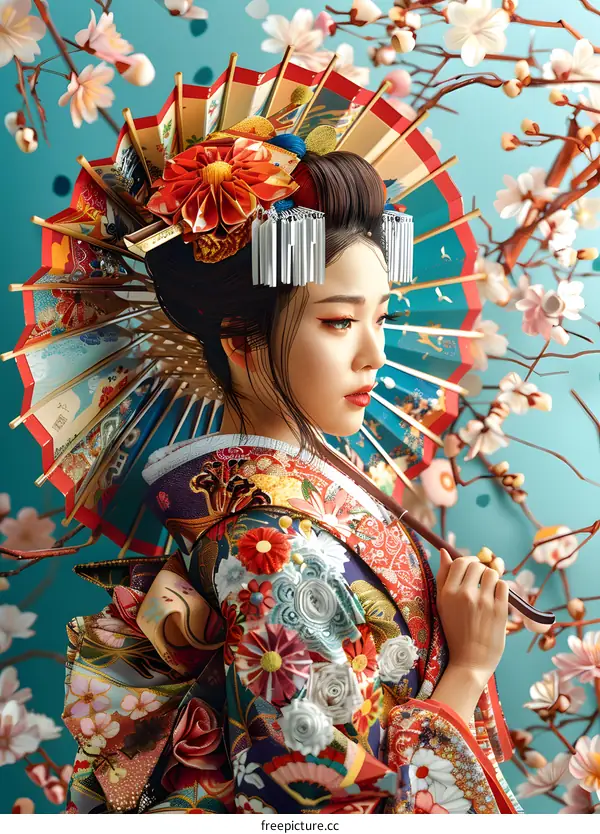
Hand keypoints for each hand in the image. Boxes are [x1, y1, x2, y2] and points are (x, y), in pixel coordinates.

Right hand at [435, 549, 508, 684]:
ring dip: (492, 578)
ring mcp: (484, 602)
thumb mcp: (442, 604)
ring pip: (492, 573)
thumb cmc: (455, 631)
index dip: (468, 561)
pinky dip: (502, 588)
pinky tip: (496, 598)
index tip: (472, 568)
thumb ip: (443, 577)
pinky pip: (504, 586)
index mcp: (448, 593)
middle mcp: (465, 595)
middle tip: (481, 581)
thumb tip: (445, 551)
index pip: (460, 562)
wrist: (470, 661)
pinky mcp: (500, 610)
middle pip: (477, 566)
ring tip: (489, 590)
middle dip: (480, 570)